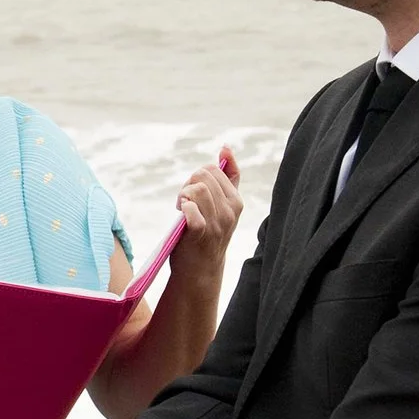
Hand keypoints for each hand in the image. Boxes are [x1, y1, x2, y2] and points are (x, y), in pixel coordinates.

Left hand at [172, 150, 245, 272]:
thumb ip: (228, 177)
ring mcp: (217, 223)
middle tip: (185, 202)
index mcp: (236, 201)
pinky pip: (191, 210)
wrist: (200, 270)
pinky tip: (182, 216)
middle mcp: (230, 211)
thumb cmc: (208, 232)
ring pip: (196, 189)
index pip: (214, 169)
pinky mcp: (201, 233)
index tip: (195, 193)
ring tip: (183, 209)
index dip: (198, 177)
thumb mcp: (223, 205)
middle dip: (188, 184)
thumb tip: (226, 148)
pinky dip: (184, 209)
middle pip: (203, 176)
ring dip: (183, 196)